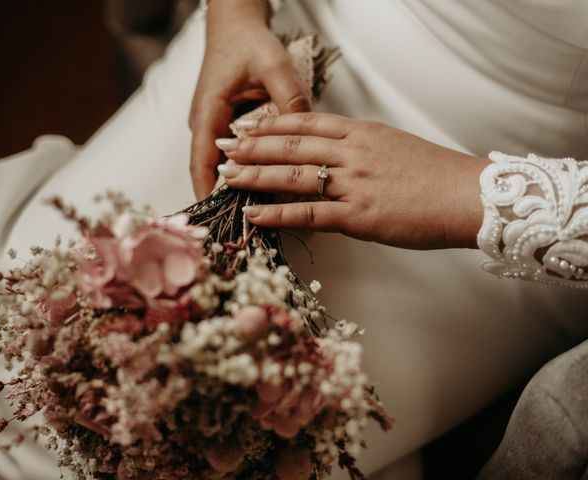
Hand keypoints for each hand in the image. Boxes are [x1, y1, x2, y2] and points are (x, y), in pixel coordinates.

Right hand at [189, 0, 310, 199]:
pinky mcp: (222, 124)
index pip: (202, 161)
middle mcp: (205, 123)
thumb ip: (289, 97)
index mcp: (208, 112)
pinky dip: (241, 170)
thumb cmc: (248, 42)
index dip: (208, 192)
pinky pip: (228, 154)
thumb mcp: (273, 65)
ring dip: (232, 187)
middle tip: (241, 225)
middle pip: (208, 170)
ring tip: (250, 212)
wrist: (234, 26)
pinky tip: (258, 184)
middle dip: (222, 197)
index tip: (216, 218)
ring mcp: (212, 125)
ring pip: (218, 164)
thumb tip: (305, 128)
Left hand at [215, 113, 489, 248]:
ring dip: (256, 176)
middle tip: (224, 148)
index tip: (247, 127)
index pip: (306, 122)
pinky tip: (254, 215)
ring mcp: (354, 183)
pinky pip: (309, 213)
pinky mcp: (359, 215)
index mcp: (362, 133)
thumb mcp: (395, 147)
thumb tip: (336, 157)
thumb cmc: (436, 175)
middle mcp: (353, 152)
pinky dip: (277, 214)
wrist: (468, 196)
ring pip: (293, 176)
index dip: (271, 124)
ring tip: (227, 177)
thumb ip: (361, 149)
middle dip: (253, 146)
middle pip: (292, 145)